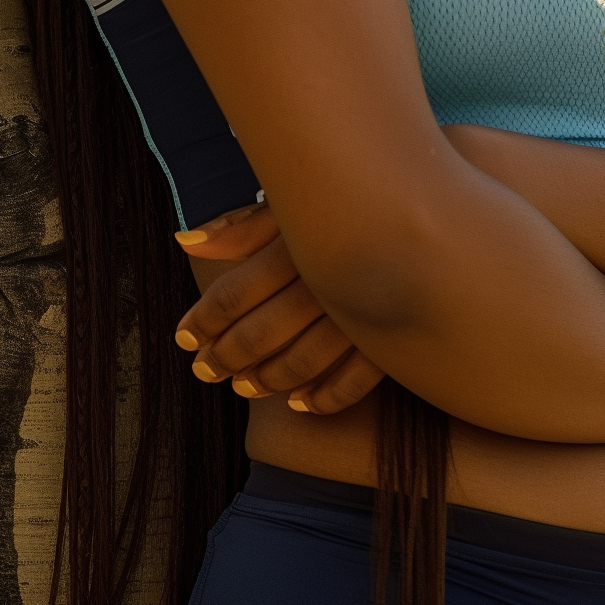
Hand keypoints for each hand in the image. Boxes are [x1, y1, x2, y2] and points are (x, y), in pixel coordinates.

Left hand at [173, 202, 385, 416]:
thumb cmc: (342, 202)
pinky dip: (326, 397)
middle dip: (226, 356)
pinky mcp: (394, 334)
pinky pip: (357, 380)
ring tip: (244, 387)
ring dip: (269, 380)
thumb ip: (239, 227)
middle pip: (263, 332)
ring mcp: (363, 311)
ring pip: (305, 360)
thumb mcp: (289, 204)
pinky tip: (300, 403)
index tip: (184, 339)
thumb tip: (183, 241)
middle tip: (204, 371)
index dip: (204, 321)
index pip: (235, 293)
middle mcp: (325, 279)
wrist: (421, 209)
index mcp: (295, 244)